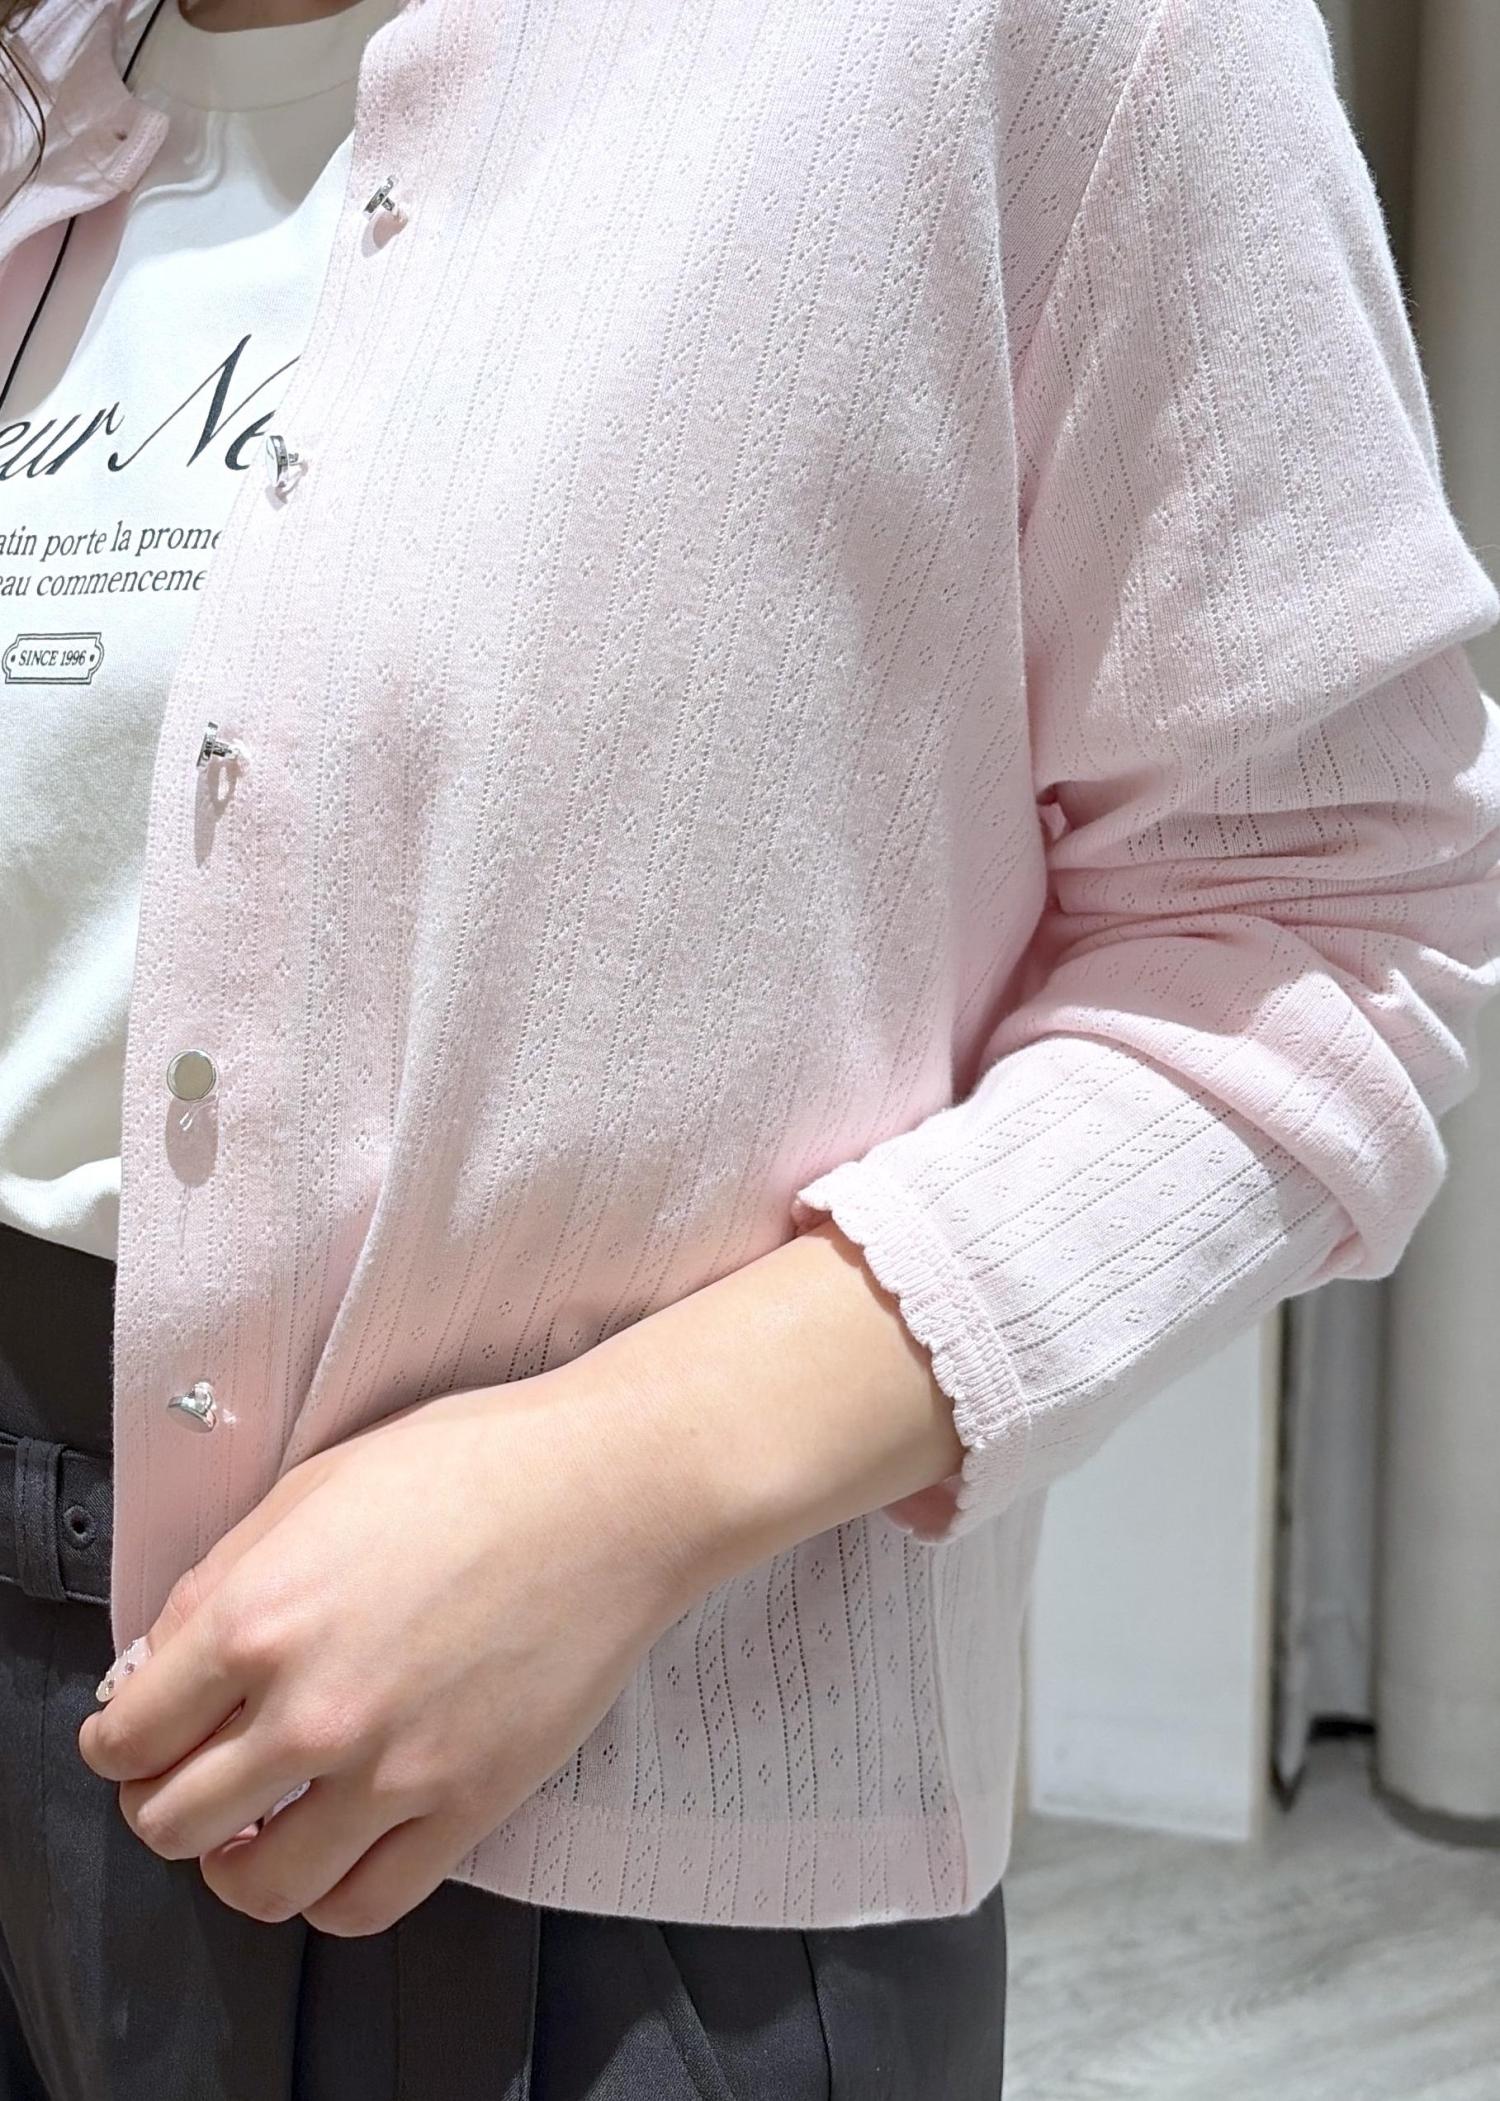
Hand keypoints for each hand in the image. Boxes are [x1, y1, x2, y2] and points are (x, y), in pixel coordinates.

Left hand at [77, 1365, 694, 1937]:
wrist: (612, 1489)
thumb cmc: (479, 1464)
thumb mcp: (316, 1484)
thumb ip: (225, 1576)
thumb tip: (166, 1659)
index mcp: (258, 1616)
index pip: (127, 1738)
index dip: (119, 1743)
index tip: (138, 1738)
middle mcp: (310, 1708)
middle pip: (171, 1822)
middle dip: (162, 1803)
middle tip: (188, 1777)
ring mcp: (391, 1767)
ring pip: (255, 1884)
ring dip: (234, 1863)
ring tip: (253, 1830)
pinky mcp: (467, 1803)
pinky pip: (361, 1903)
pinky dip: (326, 1893)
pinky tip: (334, 1847)